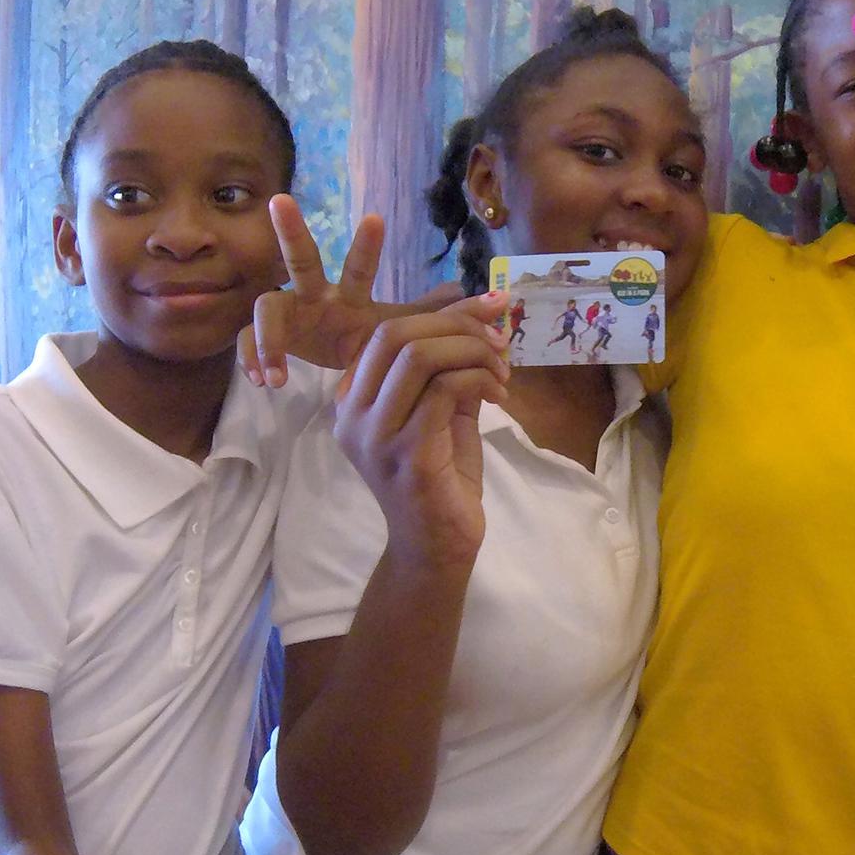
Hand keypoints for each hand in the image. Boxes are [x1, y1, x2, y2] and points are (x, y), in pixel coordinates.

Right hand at [238, 196, 464, 386]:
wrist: (351, 375)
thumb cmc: (376, 345)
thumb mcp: (409, 332)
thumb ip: (450, 318)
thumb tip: (500, 299)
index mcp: (351, 295)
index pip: (361, 266)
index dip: (369, 245)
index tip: (379, 218)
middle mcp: (318, 296)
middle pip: (301, 258)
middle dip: (292, 230)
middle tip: (282, 200)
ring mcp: (292, 316)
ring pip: (266, 308)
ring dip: (268, 336)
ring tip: (275, 370)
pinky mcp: (273, 340)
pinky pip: (253, 344)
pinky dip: (256, 358)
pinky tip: (265, 380)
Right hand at [335, 307, 510, 569]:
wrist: (435, 549)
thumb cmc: (440, 481)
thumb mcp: (444, 414)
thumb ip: (451, 370)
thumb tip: (482, 318)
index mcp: (353, 397)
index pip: (388, 330)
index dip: (444, 310)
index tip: (491, 306)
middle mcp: (352, 412)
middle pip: (397, 333)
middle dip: (457, 324)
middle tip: (499, 340)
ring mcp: (375, 433)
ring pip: (420, 356)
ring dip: (472, 352)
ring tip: (501, 371)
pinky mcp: (407, 453)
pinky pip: (444, 390)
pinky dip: (479, 380)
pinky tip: (499, 394)